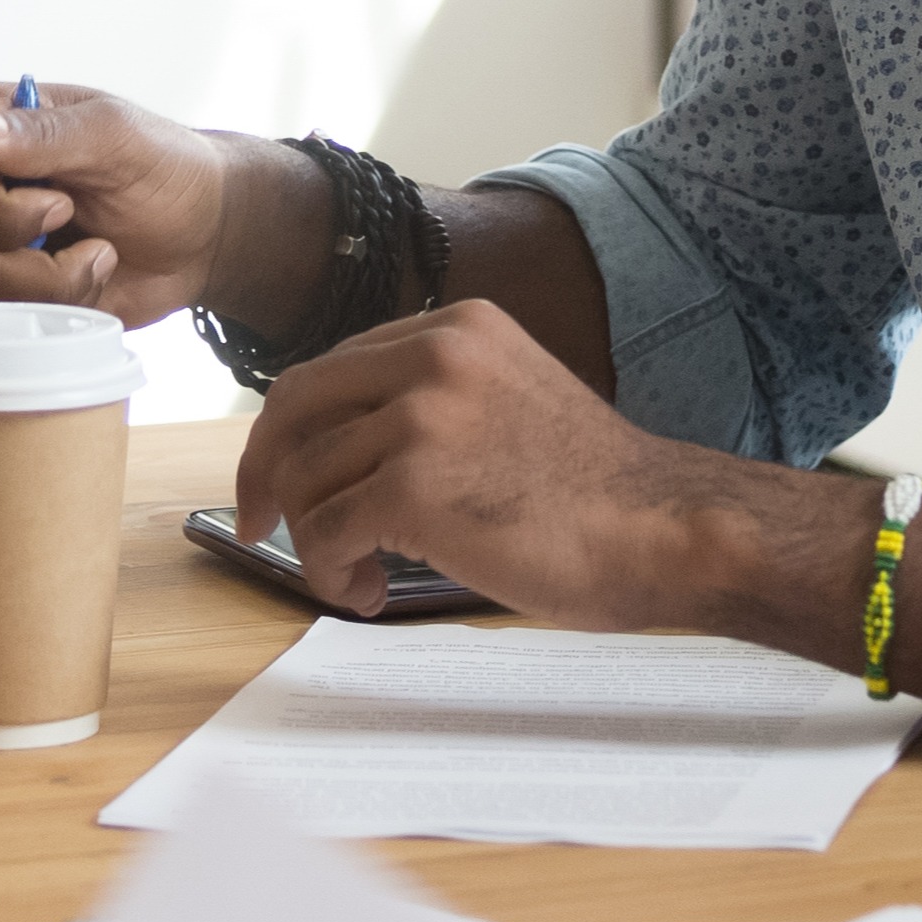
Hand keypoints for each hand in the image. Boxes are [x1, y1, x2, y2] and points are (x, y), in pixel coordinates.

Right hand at [0, 81, 243, 327]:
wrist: (201, 232)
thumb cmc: (160, 168)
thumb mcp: (113, 137)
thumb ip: (40, 133)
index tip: (63, 201)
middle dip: (26, 252)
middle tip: (79, 224)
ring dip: (48, 285)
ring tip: (96, 256)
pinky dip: (51, 309)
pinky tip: (87, 280)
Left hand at [234, 300, 741, 628]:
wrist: (663, 530)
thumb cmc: (596, 493)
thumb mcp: (509, 403)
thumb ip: (433, 402)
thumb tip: (341, 451)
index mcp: (456, 328)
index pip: (332, 369)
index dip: (290, 429)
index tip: (277, 478)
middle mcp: (432, 355)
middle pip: (295, 406)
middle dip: (263, 472)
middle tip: (258, 525)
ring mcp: (421, 415)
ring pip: (306, 480)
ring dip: (316, 542)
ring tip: (357, 578)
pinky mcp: (413, 484)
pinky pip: (325, 532)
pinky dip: (329, 572)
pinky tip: (367, 593)